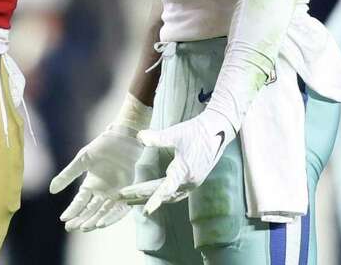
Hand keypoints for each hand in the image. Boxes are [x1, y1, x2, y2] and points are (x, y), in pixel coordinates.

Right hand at [50, 125, 143, 230]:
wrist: (123, 137)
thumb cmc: (102, 146)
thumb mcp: (82, 160)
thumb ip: (68, 175)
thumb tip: (51, 190)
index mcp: (91, 185)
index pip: (80, 202)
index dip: (72, 211)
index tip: (63, 220)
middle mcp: (102, 192)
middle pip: (90, 210)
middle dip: (81, 220)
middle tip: (71, 228)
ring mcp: (114, 193)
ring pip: (103, 212)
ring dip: (94, 221)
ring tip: (85, 227)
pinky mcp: (127, 192)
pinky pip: (119, 208)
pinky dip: (111, 216)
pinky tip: (103, 222)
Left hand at [119, 109, 233, 214]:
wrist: (218, 130)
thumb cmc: (197, 131)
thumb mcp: (176, 133)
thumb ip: (157, 138)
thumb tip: (139, 137)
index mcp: (185, 172)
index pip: (167, 189)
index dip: (155, 200)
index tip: (146, 210)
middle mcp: (189, 181)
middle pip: (163, 193)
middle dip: (142, 195)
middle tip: (122, 196)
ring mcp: (193, 183)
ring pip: (169, 195)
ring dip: (151, 197)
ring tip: (132, 198)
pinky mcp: (194, 180)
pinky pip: (176, 193)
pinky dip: (163, 195)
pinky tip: (155, 193)